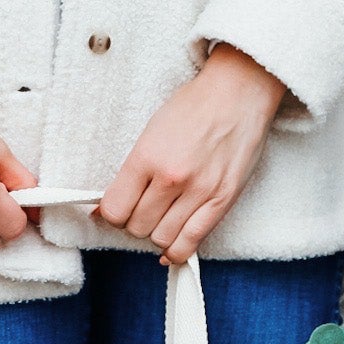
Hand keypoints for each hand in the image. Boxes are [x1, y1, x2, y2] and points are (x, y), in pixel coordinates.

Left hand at [97, 45, 286, 264]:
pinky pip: (191, 243)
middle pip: (137, 227)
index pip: (115, 210)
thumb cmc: (194, 108)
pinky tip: (171, 246)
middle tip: (144, 210)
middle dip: (135, 223)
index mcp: (147, 156)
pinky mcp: (222, 201)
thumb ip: (131, 172)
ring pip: (162, 239)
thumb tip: (105, 210)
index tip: (119, 209)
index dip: (112, 214)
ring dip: (156, 234)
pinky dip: (177, 251)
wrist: (238, 92)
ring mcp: (199, 191)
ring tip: (162, 219)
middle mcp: (171, 178)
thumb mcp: (152, 132)